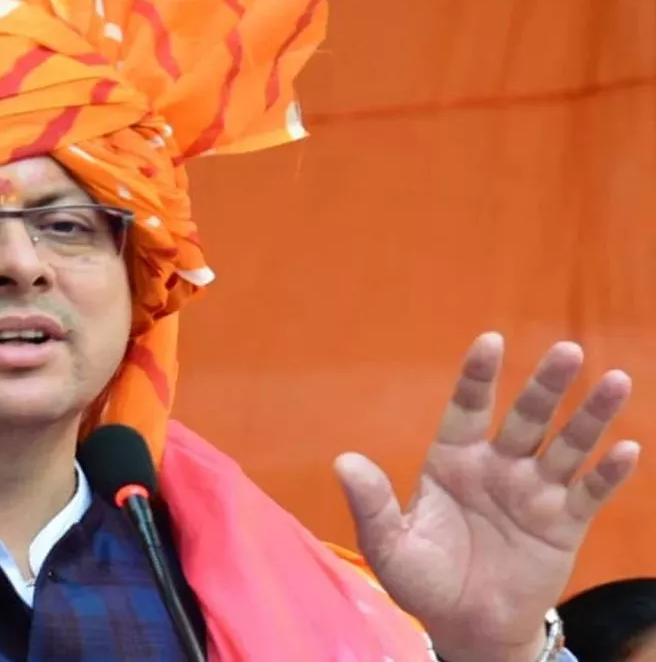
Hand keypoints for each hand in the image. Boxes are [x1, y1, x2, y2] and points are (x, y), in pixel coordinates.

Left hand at [334, 332, 640, 661]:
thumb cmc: (422, 578)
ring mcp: (534, 492)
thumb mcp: (388, 544)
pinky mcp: (564, 524)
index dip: (478, 376)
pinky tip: (625, 449)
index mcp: (453, 460)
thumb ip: (371, 504)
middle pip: (527, 417)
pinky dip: (608, 473)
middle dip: (546, 385)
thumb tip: (343, 462)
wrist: (465, 625)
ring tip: (615, 382)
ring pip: (567, 446)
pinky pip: (588, 493)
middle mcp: (498, 466)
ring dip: (590, 416)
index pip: (467, 407)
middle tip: (567, 350)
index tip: (490, 342)